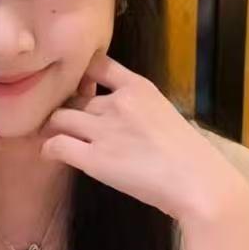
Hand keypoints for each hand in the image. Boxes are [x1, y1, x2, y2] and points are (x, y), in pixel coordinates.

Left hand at [42, 54, 248, 249]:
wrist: (200, 185)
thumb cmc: (191, 158)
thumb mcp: (166, 116)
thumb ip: (139, 110)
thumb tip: (119, 119)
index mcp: (139, 88)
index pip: (98, 64)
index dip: (81, 74)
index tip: (76, 88)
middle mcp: (118, 103)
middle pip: (73, 97)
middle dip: (64, 108)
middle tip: (60, 123)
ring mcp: (104, 130)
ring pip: (58, 118)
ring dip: (52, 127)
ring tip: (52, 137)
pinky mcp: (94, 159)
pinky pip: (56, 145)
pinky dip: (48, 150)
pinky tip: (51, 155)